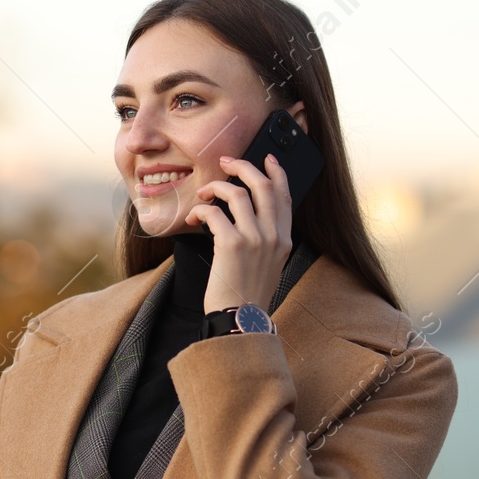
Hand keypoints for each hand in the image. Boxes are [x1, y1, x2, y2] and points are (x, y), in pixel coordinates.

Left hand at [185, 152, 292, 313]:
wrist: (239, 319)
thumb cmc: (247, 294)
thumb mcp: (269, 265)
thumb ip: (266, 240)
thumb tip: (250, 215)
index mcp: (284, 239)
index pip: (285, 196)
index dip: (277, 173)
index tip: (267, 159)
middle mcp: (274, 236)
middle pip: (263, 185)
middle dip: (243, 167)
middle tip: (225, 163)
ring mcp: (255, 239)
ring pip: (237, 194)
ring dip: (215, 188)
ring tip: (202, 194)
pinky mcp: (232, 245)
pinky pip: (214, 213)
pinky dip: (200, 210)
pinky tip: (193, 218)